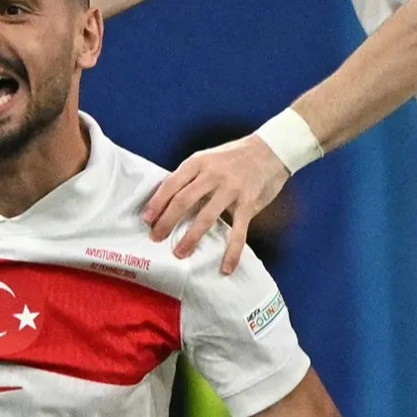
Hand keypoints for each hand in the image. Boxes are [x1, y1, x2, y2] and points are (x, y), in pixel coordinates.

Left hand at [141, 134, 289, 273]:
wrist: (270, 149)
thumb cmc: (232, 157)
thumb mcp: (206, 159)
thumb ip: (189, 178)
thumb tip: (166, 203)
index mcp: (197, 162)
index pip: (171, 184)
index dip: (157, 203)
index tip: (146, 219)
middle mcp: (212, 175)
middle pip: (183, 201)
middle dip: (167, 222)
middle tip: (155, 238)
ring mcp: (231, 189)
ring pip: (206, 217)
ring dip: (191, 237)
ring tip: (179, 253)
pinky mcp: (249, 203)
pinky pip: (239, 231)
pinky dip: (232, 251)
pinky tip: (225, 267)